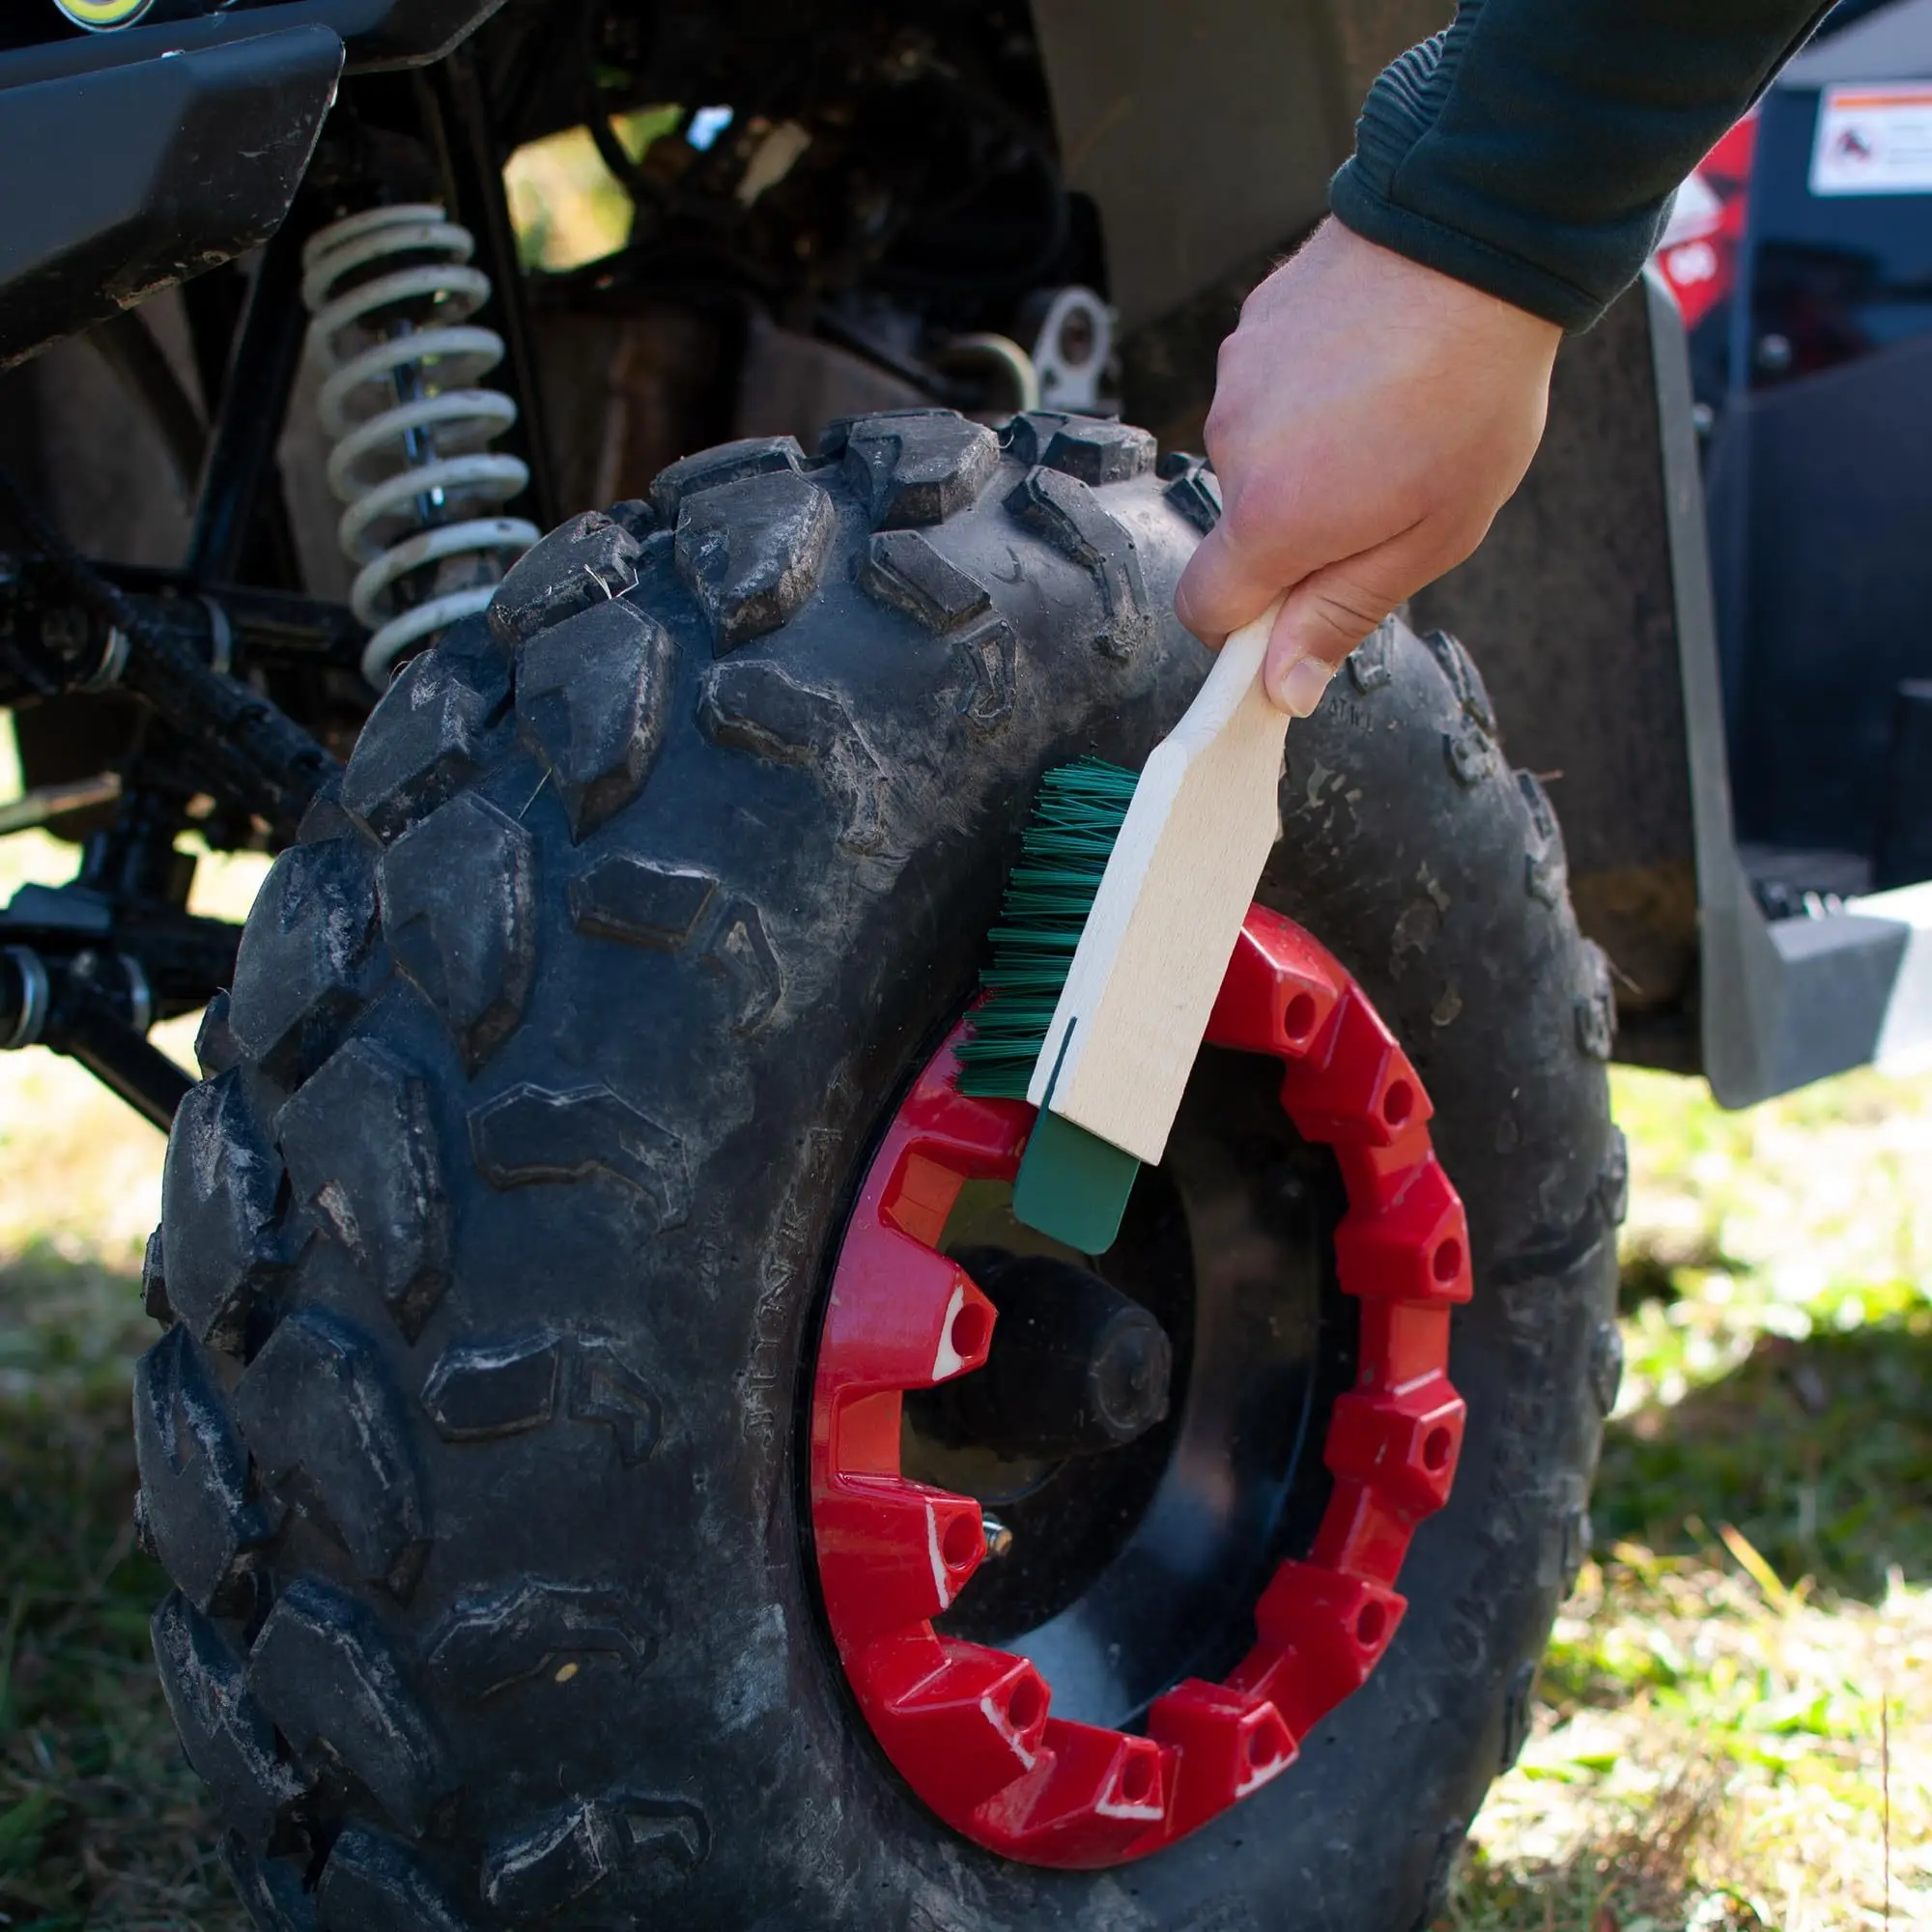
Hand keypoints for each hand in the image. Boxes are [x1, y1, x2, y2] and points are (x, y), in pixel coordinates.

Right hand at [1173, 218, 1561, 713]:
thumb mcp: (1431, 536)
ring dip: (1302, 461)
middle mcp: (1234, 450)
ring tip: (1385, 420)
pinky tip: (1369, 372)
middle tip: (1381, 499)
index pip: (1204, 612)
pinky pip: (1264, 396)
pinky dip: (1304, 399)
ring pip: (1253, 460)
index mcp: (1273, 517)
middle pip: (1237, 532)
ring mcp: (1234, 383)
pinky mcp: (1248, 332)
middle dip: (1294, 534)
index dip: (1246, 629)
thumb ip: (1342, 615)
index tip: (1295, 618)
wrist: (1473, 240)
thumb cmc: (1470, 391)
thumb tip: (1282, 686)